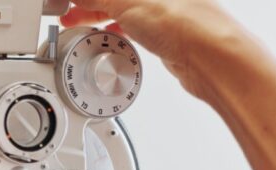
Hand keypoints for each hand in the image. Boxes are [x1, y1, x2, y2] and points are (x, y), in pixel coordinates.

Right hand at [62, 0, 247, 101]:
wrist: (213, 58)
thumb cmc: (185, 24)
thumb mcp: (125, 2)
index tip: (62, 1)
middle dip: (86, 2)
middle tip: (63, 9)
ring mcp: (161, 9)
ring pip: (120, 6)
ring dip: (97, 14)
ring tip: (76, 23)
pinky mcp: (164, 31)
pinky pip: (131, 24)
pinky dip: (115, 27)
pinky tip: (106, 34)